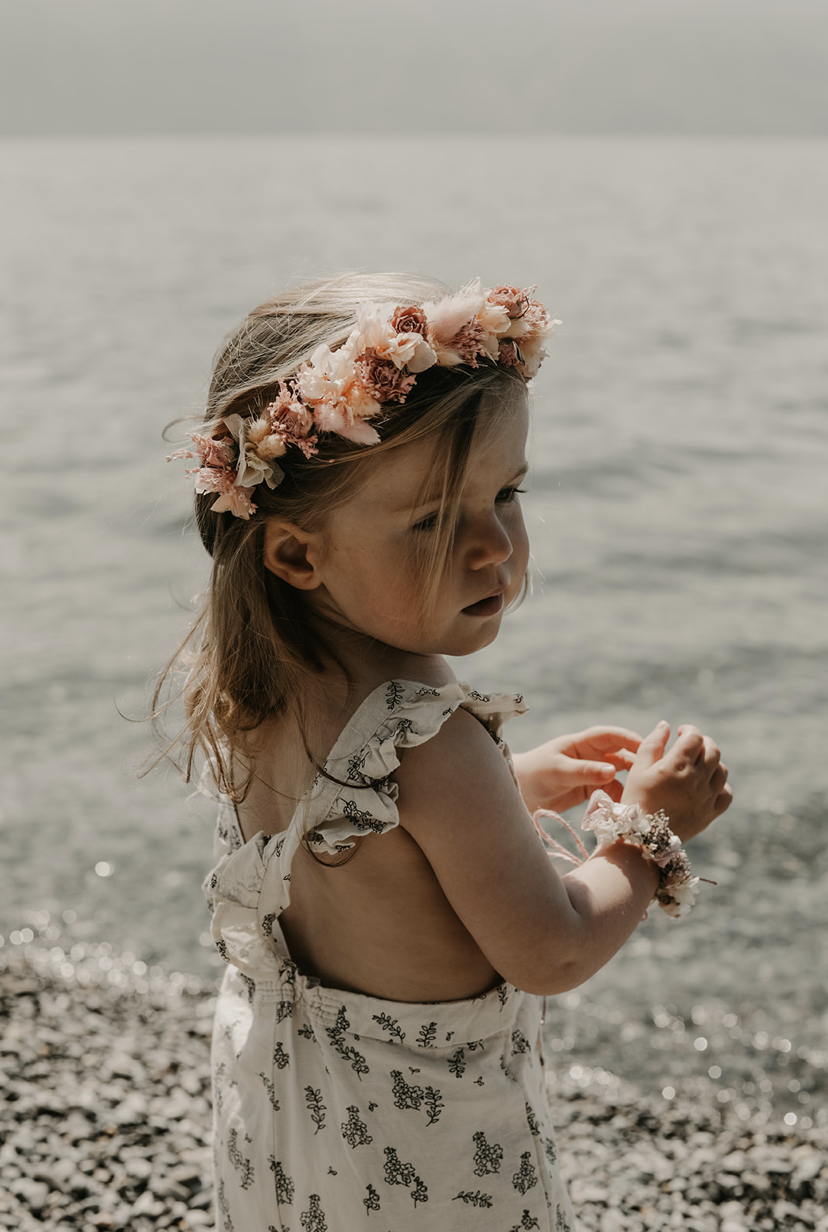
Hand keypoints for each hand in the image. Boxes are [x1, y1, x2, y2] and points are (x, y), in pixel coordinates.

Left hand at [513, 726, 642, 814]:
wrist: (517, 794)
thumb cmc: (533, 774)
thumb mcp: (558, 771)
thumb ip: (584, 771)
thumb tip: (612, 772)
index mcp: (582, 743)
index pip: (611, 736)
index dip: (629, 739)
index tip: (647, 748)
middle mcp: (590, 756)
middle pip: (620, 755)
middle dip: (636, 763)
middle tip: (654, 776)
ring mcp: (591, 773)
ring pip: (618, 776)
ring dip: (629, 784)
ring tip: (641, 797)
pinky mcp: (589, 791)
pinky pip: (609, 793)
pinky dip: (618, 799)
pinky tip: (624, 809)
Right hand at [621, 721, 731, 842]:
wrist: (643, 839)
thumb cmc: (635, 801)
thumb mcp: (638, 769)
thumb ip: (652, 744)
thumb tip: (665, 726)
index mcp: (677, 765)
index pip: (695, 736)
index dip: (688, 730)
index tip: (679, 733)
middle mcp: (696, 779)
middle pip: (713, 750)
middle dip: (702, 742)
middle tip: (690, 745)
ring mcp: (706, 797)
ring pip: (722, 770)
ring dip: (712, 761)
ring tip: (697, 764)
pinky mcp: (710, 813)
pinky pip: (726, 794)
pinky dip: (721, 785)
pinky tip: (707, 785)